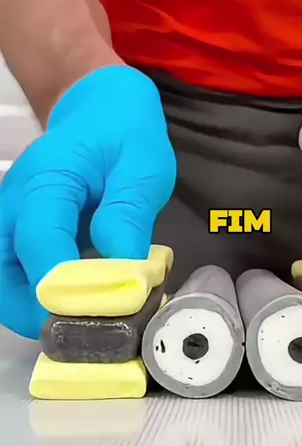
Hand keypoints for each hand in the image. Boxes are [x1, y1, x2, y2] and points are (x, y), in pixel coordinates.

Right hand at [0, 66, 176, 338]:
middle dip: (42, 314)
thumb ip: (129, 217)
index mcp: (45, 180)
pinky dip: (36, 303)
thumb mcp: (142, 167)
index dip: (67, 286)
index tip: (105, 316)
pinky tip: (75, 310)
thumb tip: (125, 274)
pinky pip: (12, 279)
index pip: (41, 241)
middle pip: (4, 275)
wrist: (98, 110)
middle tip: (92, 335)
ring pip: (2, 285)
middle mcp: (12, 204)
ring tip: (86, 328)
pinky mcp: (14, 237)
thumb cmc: (122, 136)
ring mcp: (7, 222)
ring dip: (35, 314)